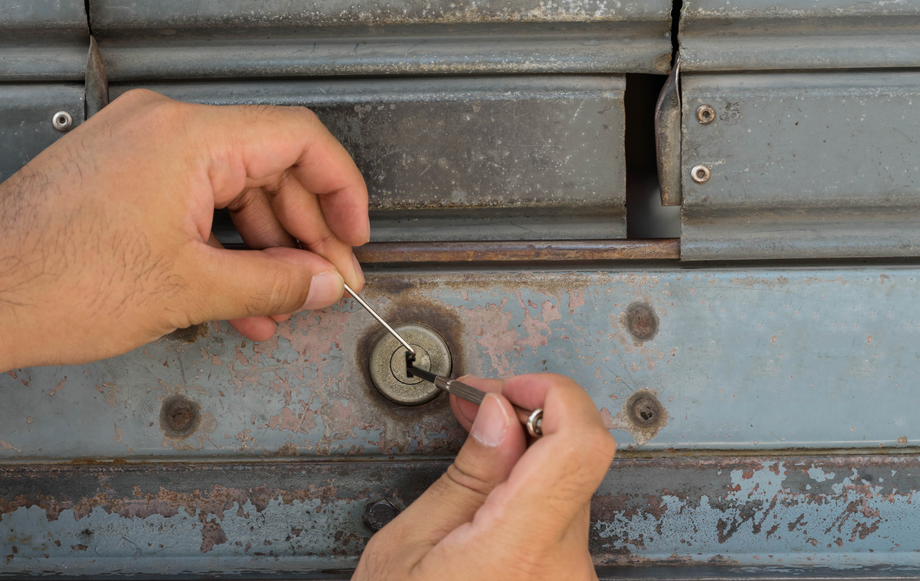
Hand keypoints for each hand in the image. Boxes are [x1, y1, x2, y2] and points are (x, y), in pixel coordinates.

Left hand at [0, 89, 367, 370]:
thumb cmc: (54, 280)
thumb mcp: (191, 289)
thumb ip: (276, 284)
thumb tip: (324, 281)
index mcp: (188, 137)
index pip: (300, 141)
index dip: (342, 191)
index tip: (354, 234)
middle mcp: (165, 129)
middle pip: (270, 172)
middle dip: (306, 235)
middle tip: (327, 281)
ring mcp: (142, 150)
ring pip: (235, 194)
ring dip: (266, 253)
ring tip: (285, 303)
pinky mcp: (126, 177)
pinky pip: (198, 204)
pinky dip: (226, 248)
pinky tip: (244, 296)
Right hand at [353, 373, 615, 580]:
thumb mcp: (407, 548)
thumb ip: (468, 474)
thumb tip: (499, 412)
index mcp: (519, 552)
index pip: (580, 444)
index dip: (553, 395)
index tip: (510, 387)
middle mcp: (564, 571)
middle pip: (575, 460)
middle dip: (527, 420)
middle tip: (477, 406)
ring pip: (569, 488)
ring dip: (528, 456)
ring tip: (476, 453)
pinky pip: (563, 520)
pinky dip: (532, 492)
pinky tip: (491, 495)